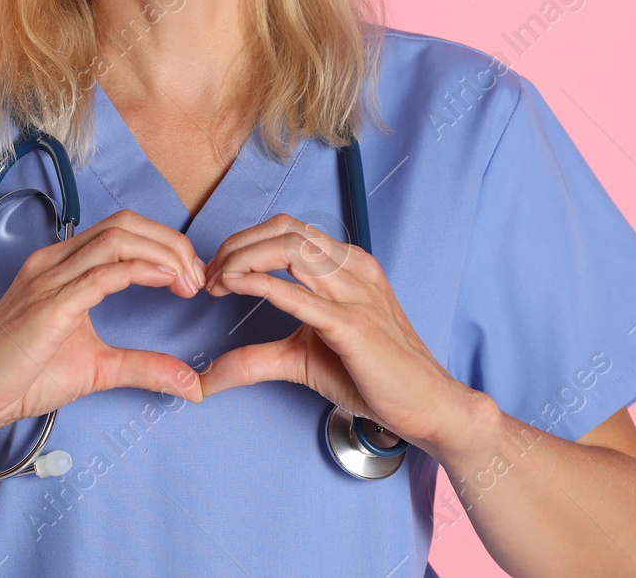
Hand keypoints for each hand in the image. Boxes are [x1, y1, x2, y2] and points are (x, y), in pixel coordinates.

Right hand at [0, 209, 208, 449]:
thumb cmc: (22, 377)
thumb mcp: (99, 368)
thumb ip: (144, 367)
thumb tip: (192, 383)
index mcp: (62, 265)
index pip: (123, 231)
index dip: (164, 244)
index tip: (192, 276)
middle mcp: (54, 261)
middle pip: (126, 225)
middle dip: (172, 244)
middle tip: (199, 277)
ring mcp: (49, 279)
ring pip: (117, 241)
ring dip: (164, 255)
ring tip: (188, 282)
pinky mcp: (49, 306)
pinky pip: (101, 274)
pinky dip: (140, 270)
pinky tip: (166, 280)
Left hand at [197, 213, 484, 454]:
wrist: (427, 405)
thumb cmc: (373, 377)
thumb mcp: (303, 359)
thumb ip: (257, 358)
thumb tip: (207, 378)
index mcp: (347, 266)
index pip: (287, 229)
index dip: (244, 242)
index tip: (217, 271)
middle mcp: (354, 269)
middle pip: (284, 230)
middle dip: (237, 245)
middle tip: (209, 276)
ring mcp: (356, 294)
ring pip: (292, 249)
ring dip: (243, 259)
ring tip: (218, 283)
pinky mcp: (354, 326)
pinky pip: (302, 296)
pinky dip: (263, 285)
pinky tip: (237, 287)